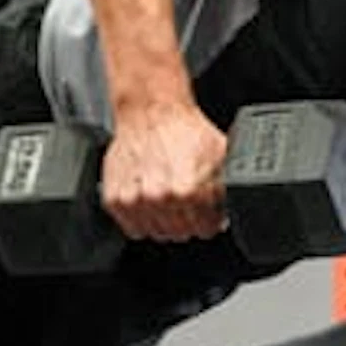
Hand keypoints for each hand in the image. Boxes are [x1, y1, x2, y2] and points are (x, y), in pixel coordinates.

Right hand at [101, 102, 228, 243]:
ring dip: (163, 220)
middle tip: (185, 200)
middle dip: (187, 220)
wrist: (152, 111)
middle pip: (180, 233)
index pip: (205, 230)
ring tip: (166, 196)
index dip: (209, 219)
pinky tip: (148, 198)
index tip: (205, 211)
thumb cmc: (183, 130)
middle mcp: (160, 197)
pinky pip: (132, 227)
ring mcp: (135, 200)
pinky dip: (141, 217)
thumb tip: (229, 212)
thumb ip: (228, 188)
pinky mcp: (115, 199)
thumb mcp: (221, 155)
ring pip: (156, 233)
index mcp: (188, 191)